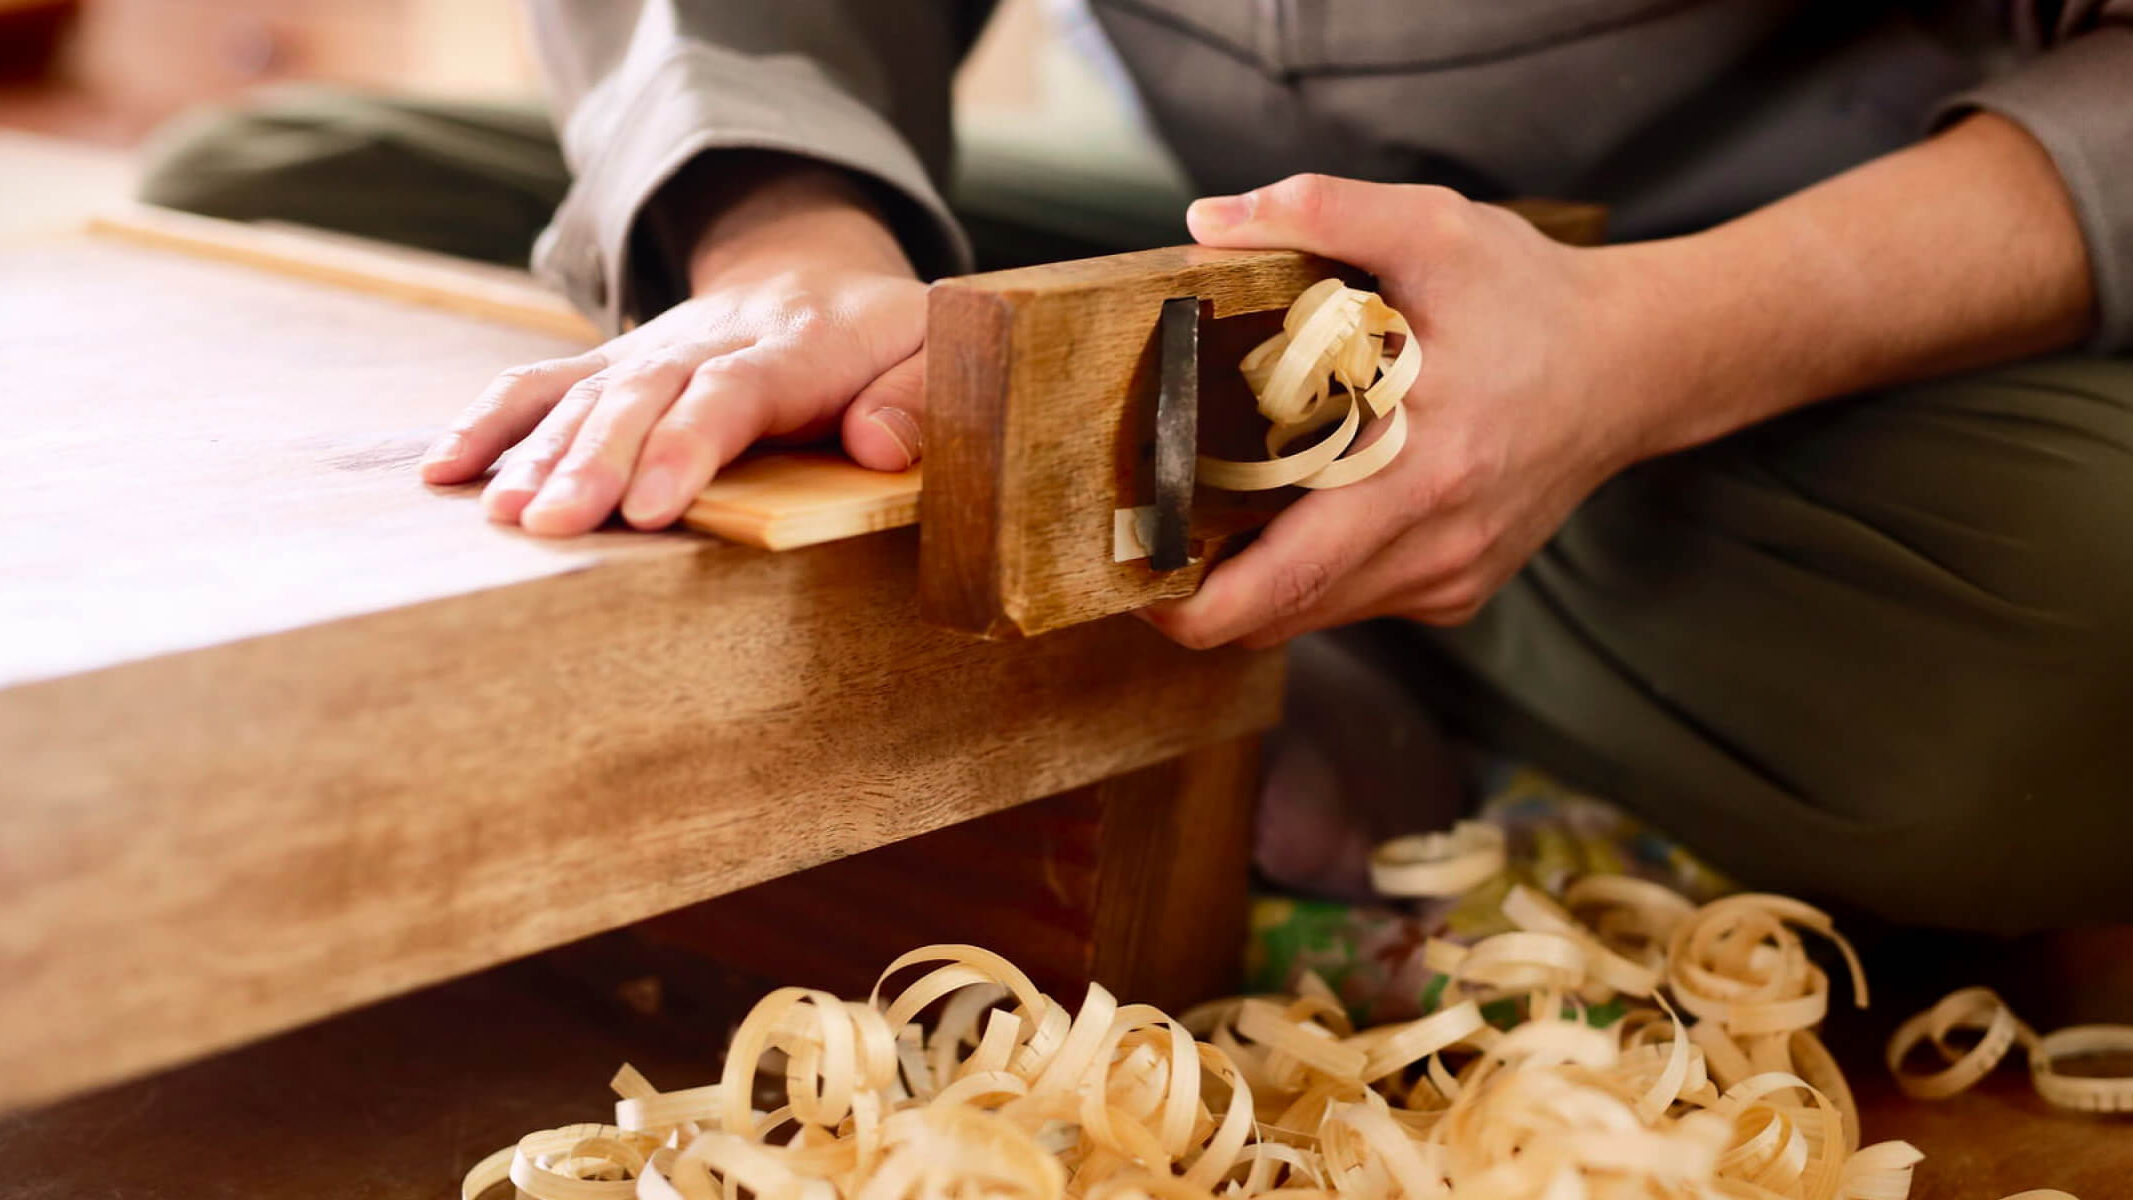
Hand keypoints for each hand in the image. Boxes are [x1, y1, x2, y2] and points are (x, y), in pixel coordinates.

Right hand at [420, 164, 927, 534]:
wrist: (816, 269)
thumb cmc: (887, 337)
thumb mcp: (938, 352)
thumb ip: (919, 400)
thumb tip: (880, 447)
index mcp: (794, 348)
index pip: (733, 393)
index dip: (689, 445)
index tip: (653, 503)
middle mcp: (708, 343)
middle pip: (644, 398)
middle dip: (595, 461)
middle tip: (553, 525)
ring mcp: (651, 351)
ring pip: (586, 395)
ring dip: (537, 452)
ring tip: (501, 515)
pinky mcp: (613, 364)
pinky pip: (543, 384)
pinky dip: (491, 419)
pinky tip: (443, 468)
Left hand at [1142, 174, 1668, 648]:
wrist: (1636, 364)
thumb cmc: (1531, 299)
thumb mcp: (1434, 229)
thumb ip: (1323, 211)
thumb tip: (1206, 224)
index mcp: (1421, 473)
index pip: (1278, 583)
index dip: (1187, 604)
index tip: (1127, 570)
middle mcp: (1436, 547)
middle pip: (1277, 616)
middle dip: (1197, 594)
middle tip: (1143, 535)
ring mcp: (1449, 580)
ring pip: (1312, 614)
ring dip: (1252, 578)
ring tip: (1210, 508)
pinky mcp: (1457, 590)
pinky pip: (1353, 600)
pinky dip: (1308, 569)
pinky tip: (1299, 502)